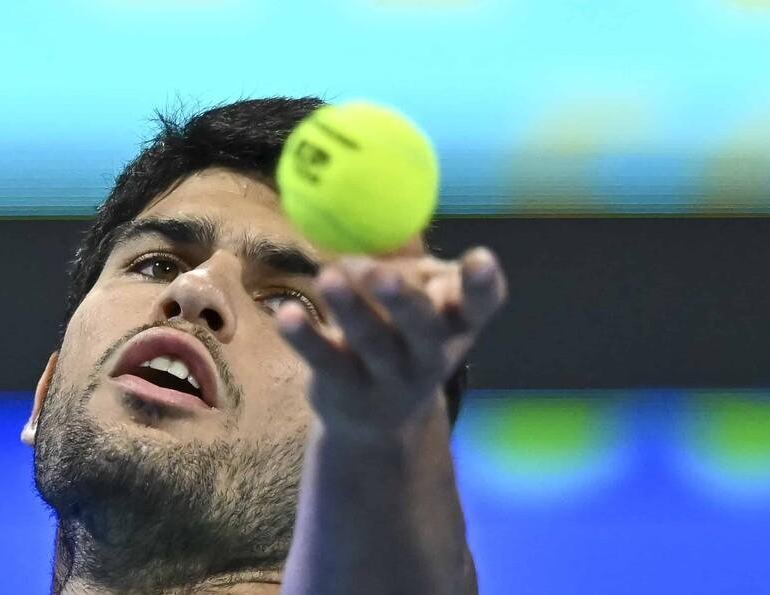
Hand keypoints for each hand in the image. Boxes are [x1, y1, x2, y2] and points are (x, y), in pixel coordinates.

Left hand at [276, 247, 507, 441]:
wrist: (378, 421)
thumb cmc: (400, 336)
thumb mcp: (417, 302)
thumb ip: (409, 262)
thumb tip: (386, 203)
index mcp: (456, 325)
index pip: (480, 306)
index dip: (482, 284)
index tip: (479, 257)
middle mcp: (430, 354)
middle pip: (421, 327)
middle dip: (401, 298)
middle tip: (379, 273)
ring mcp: (389, 377)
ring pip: (370, 341)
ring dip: (349, 308)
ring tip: (328, 276)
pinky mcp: (346, 389)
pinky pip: (324, 360)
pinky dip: (305, 336)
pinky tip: (287, 312)